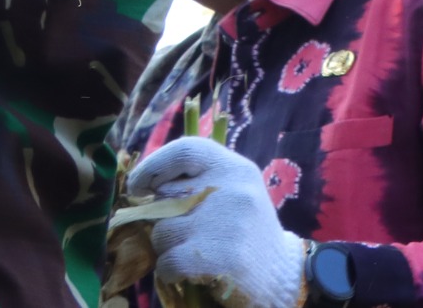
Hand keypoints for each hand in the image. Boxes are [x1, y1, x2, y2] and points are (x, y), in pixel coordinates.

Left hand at [125, 137, 309, 307]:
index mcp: (236, 168)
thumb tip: (148, 188)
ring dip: (169, 248)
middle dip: (164, 220)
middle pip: (165, 199)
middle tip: (185, 232)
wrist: (282, 273)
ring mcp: (225, 223)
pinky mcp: (218, 257)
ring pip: (161, 233)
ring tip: (196, 252)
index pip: (185, 149)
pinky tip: (193, 271)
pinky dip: (171, 271)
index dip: (153, 165)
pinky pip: (166, 262)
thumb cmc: (247, 231)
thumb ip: (200, 183)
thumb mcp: (234, 193)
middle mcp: (231, 189)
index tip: (139, 187)